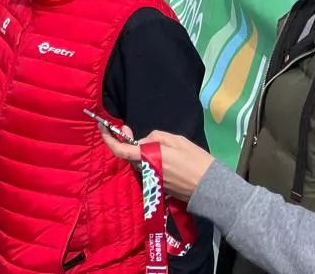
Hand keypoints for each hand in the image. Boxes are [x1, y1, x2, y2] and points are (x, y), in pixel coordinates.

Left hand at [97, 124, 216, 200]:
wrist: (211, 188)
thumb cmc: (196, 161)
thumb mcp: (177, 140)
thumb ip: (155, 137)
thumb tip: (142, 142)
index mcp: (149, 158)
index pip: (120, 150)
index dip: (108, 139)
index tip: (103, 127)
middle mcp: (146, 171)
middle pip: (129, 156)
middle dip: (125, 142)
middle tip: (128, 129)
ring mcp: (152, 181)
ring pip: (138, 163)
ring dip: (138, 152)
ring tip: (150, 142)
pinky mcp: (159, 187)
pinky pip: (148, 170)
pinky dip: (148, 161)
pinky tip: (160, 155)